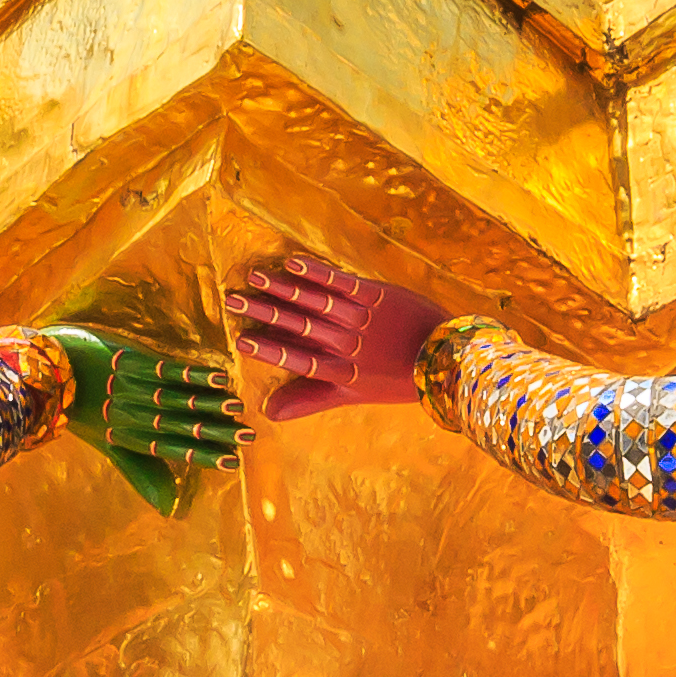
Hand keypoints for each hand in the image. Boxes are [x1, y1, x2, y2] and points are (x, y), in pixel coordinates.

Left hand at [46, 332, 246, 518]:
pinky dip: (193, 374)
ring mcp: (133, 387)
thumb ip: (142, 473)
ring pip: (176, 398)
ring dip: (207, 402)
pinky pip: (166, 370)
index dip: (203, 456)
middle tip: (247, 436)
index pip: (173, 450)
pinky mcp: (130, 360)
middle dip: (215, 431)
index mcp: (130, 438)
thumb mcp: (109, 447)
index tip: (234, 462)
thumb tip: (169, 510)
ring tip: (236, 407)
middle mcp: (134, 415)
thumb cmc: (81, 411)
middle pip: (180, 425)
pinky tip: (217, 376)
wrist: (48, 372)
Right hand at [225, 251, 454, 421]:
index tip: (240, 339)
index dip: (268, 348)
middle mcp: (346, 343)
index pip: (297, 358)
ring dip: (284, 288)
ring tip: (255, 277)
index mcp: (339, 370)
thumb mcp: (353, 395)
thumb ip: (310, 400)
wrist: (443, 357)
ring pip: (316, 301)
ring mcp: (361, 317)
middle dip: (264, 312)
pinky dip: (318, 272)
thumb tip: (270, 413)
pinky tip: (293, 262)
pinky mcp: (376, 295)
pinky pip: (341, 282)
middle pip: (299, 326)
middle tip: (233, 300)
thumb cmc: (395, 378)